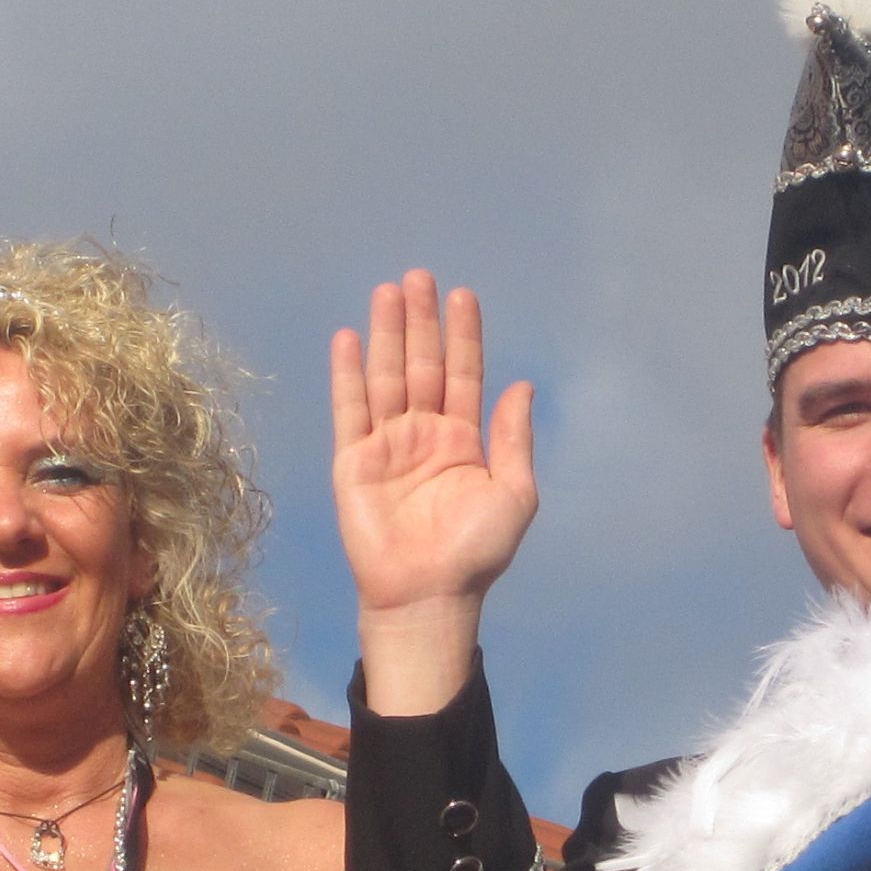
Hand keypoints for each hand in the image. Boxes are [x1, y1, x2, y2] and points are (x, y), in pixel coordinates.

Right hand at [330, 271, 535, 715]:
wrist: (426, 594)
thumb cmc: (474, 552)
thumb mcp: (514, 494)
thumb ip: (514, 438)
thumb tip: (522, 385)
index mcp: (463, 440)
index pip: (463, 374)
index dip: (463, 335)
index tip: (464, 295)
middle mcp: (423, 434)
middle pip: (421, 365)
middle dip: (421, 321)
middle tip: (419, 276)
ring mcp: (386, 445)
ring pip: (386, 377)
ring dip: (387, 334)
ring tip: (388, 291)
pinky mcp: (352, 461)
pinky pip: (350, 410)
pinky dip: (348, 374)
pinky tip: (350, 339)